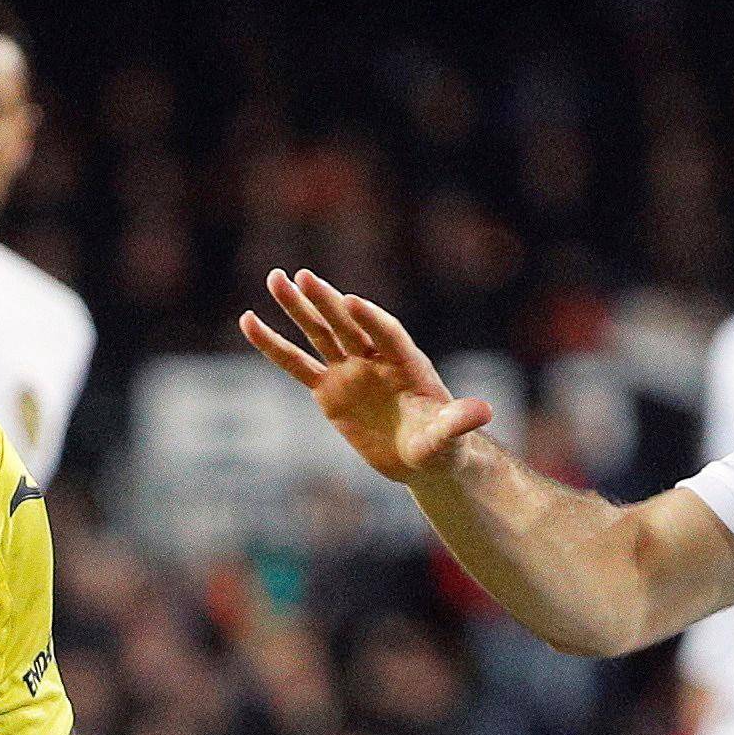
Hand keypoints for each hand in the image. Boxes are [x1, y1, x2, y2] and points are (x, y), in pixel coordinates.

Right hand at [240, 270, 493, 482]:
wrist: (421, 458)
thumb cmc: (441, 445)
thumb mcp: (449, 438)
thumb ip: (458, 423)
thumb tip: (483, 411)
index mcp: (407, 362)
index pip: (388, 334)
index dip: (372, 319)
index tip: (353, 302)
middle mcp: (375, 358)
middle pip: (349, 325)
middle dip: (328, 302)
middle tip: (304, 276)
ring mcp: (350, 370)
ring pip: (320, 334)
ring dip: (298, 307)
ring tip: (274, 279)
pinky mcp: (328, 390)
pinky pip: (297, 365)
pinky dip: (274, 346)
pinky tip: (250, 322)